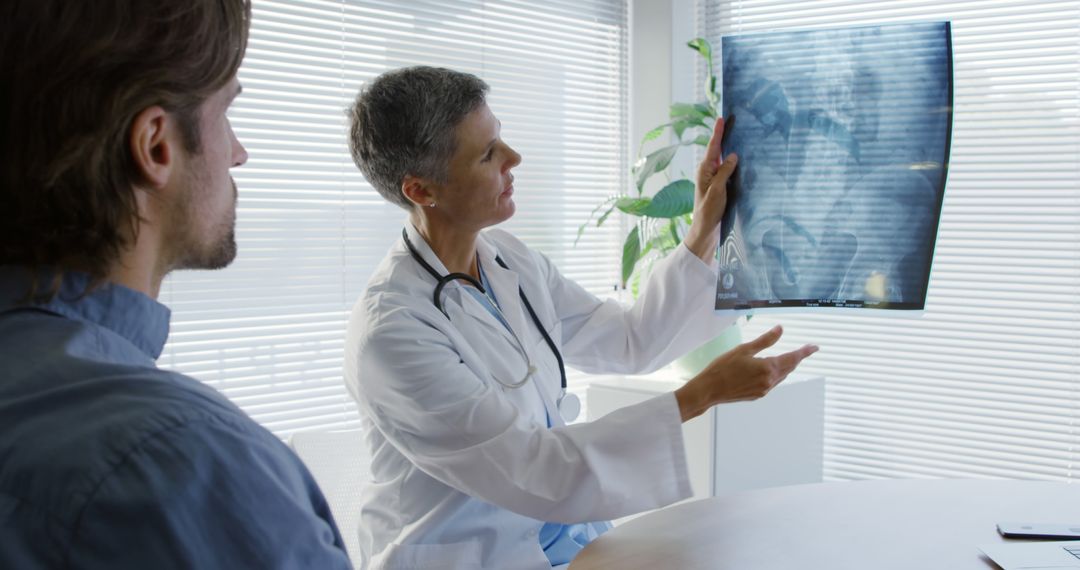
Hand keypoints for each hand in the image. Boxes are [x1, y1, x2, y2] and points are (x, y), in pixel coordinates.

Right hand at [674, 325, 817, 421]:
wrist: (709, 390)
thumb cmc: (723, 367)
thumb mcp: (744, 349)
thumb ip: (765, 340)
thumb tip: (780, 329)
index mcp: (768, 367)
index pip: (793, 358)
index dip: (805, 352)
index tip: (815, 347)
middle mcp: (769, 381)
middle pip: (789, 367)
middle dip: (797, 358)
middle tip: (805, 350)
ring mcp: (764, 390)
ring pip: (781, 376)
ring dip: (786, 366)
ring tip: (789, 358)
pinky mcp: (757, 395)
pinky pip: (772, 383)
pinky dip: (775, 374)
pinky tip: (770, 370)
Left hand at [683, 116, 738, 261]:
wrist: (705, 230)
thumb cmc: (709, 211)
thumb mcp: (717, 190)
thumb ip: (724, 171)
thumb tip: (733, 155)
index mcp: (704, 170)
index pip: (713, 147)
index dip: (718, 132)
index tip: (722, 118)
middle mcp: (708, 172)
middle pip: (718, 150)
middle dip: (725, 136)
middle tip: (733, 121)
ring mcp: (714, 179)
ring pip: (724, 160)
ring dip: (730, 149)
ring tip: (739, 135)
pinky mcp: (720, 187)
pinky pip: (728, 170)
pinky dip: (734, 163)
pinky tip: (742, 159)